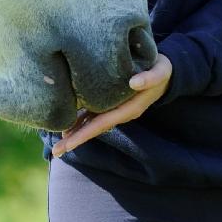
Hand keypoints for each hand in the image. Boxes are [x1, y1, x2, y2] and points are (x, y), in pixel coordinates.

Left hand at [51, 54, 172, 157]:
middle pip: (94, 128)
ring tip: (57, 143)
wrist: (166, 73)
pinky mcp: (111, 102)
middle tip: (55, 152)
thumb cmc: (162, 70)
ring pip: (92, 123)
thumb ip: (149, 78)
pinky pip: (94, 113)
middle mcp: (121, 112)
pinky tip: (67, 124)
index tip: (68, 144)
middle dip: (75, 140)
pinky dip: (80, 119)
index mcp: (129, 108)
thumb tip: (134, 82)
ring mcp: (115, 109)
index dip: (85, 133)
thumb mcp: (160, 71)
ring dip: (75, 132)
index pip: (103, 123)